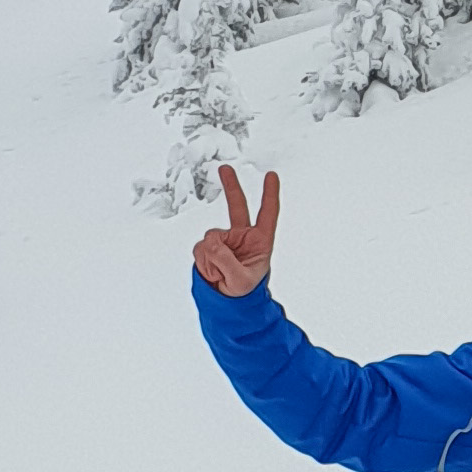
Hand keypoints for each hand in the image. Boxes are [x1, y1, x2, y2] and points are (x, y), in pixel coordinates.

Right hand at [194, 163, 279, 296]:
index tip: (271, 175)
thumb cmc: (243, 292)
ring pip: (211, 238)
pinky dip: (204, 262)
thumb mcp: (240, 280)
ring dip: (212, 259)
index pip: (267, 214)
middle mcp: (242, 236)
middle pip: (237, 206)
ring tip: (220, 275)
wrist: (227, 303)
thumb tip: (211, 241)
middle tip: (224, 168)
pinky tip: (212, 273)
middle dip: (231, 186)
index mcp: (261, 242)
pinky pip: (200, 248)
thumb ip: (226, 260)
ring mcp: (224, 240)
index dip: (270, 195)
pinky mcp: (209, 246)